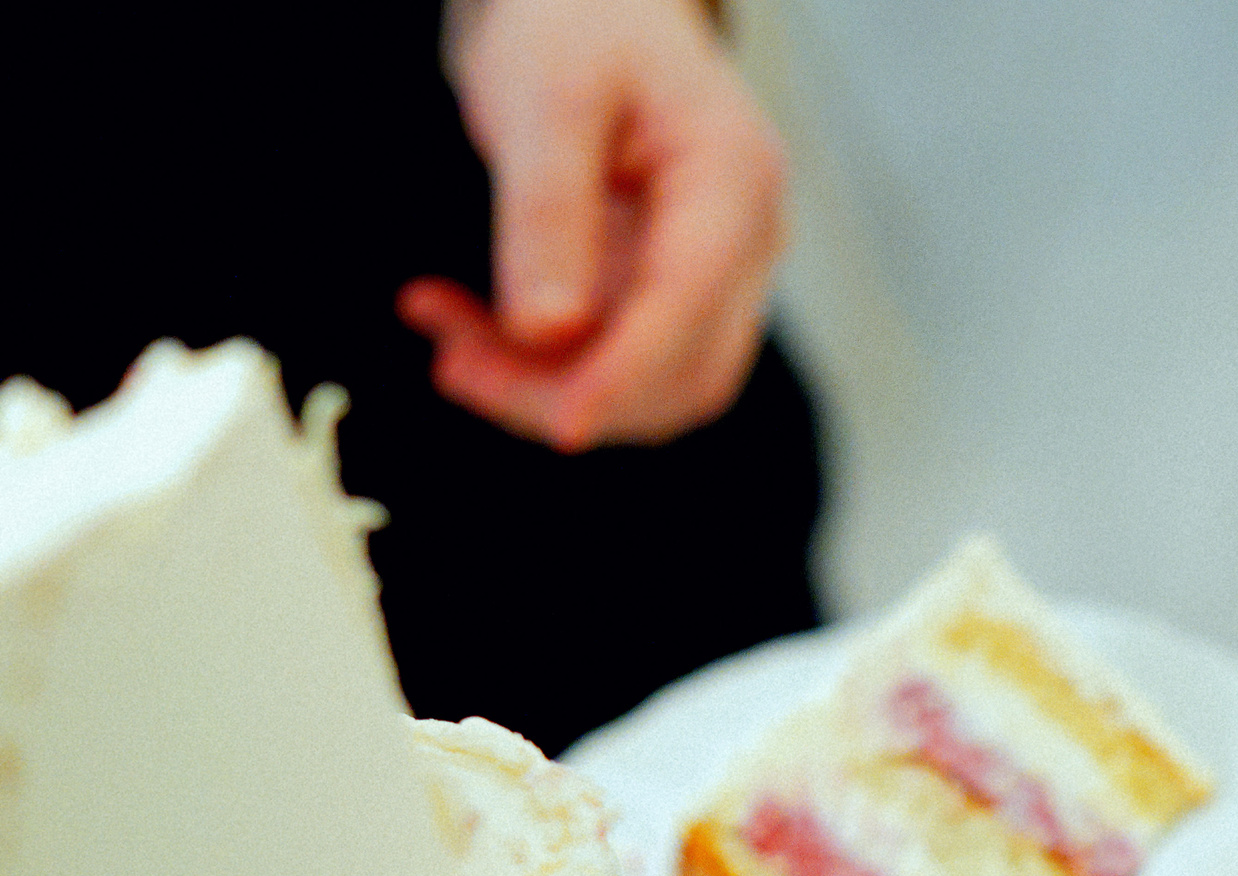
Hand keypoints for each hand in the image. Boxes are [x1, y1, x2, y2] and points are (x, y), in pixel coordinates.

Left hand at [397, 0, 787, 449]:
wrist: (595, 12)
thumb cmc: (575, 27)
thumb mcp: (544, 96)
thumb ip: (547, 211)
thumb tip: (546, 335)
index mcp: (735, 180)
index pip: (690, 305)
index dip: (627, 375)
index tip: (561, 427)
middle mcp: (747, 243)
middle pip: (683, 373)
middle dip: (566, 391)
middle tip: (447, 360)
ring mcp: (716, 278)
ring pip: (652, 389)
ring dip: (545, 389)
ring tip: (444, 340)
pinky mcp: (670, 299)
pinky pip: (616, 365)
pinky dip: (540, 367)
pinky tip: (465, 328)